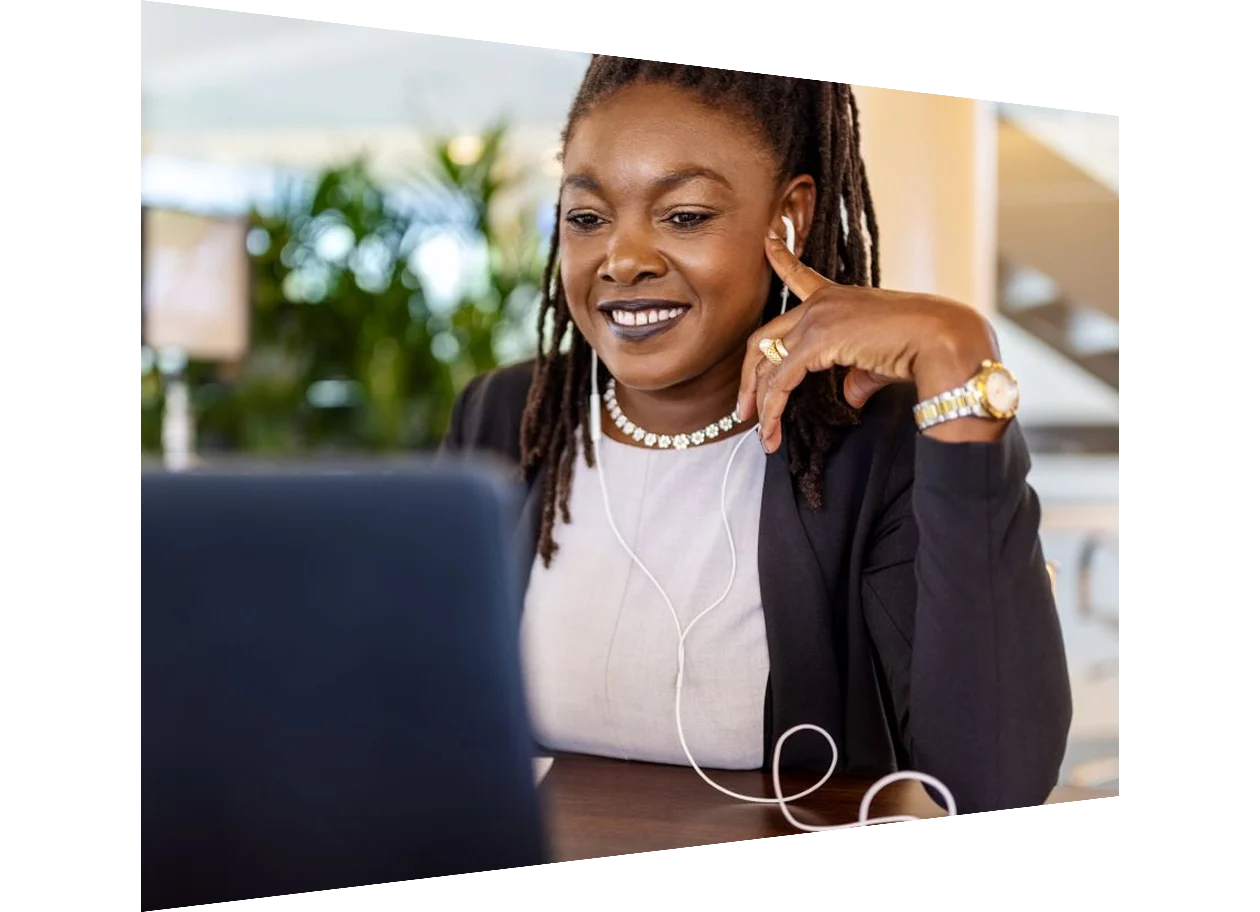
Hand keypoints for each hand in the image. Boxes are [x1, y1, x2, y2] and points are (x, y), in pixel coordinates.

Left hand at [736, 229, 1000, 452]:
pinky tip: (773, 433)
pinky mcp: (816, 341)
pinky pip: (781, 380)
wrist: (942, 340)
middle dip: (750, 378)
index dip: (781, 259)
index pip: (800, 276)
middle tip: (744, 411)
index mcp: (838, 297)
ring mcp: (816, 318)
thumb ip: (857, 376)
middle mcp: (821, 303)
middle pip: (765, 338)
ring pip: (768, 364)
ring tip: (764, 436)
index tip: (769, 240)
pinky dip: (773, 410)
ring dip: (761, 404)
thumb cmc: (922, 348)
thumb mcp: (879, 361)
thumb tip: (849, 397)